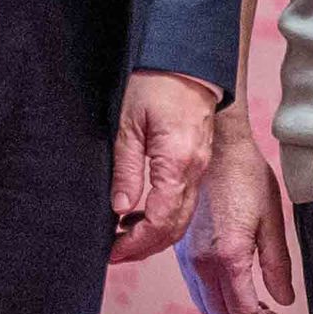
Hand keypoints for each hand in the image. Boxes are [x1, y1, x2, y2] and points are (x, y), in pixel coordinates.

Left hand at [108, 71, 217, 263]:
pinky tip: (140, 213)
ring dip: (154, 235)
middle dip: (145, 247)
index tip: (112, 251)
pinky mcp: (199, 161)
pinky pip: (185, 200)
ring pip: (182, 217)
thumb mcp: (128, 125)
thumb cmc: (156, 84)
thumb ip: (126, 171)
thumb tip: (120, 210)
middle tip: (114, 253)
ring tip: (123, 236)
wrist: (188, 60)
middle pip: (175, 227)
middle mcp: (195, 170)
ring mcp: (200, 166)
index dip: (136, 243)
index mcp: (177, 163)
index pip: (161, 221)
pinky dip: (164, 217)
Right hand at [179, 130, 295, 313]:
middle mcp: (200, 262)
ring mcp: (185, 256)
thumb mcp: (272, 220)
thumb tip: (284, 300)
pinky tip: (235, 283)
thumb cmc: (247, 178)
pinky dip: (215, 295)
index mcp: (228, 256)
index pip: (243, 311)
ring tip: (258, 303)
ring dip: (230, 310)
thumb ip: (277, 265)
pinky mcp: (178, 248)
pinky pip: (195, 285)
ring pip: (206, 303)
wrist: (214, 149)